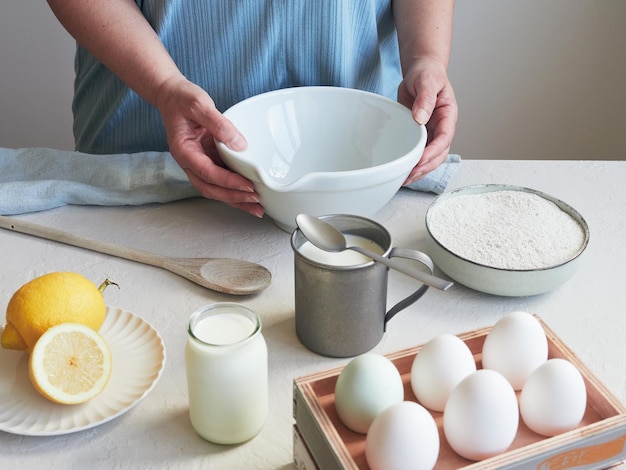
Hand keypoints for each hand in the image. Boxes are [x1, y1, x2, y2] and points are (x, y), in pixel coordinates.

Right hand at [155, 76, 263, 216]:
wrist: (172, 96)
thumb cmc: (182, 99)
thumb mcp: (199, 105)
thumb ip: (219, 124)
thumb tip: (240, 144)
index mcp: (184, 151)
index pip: (208, 173)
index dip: (228, 182)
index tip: (248, 186)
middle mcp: (190, 162)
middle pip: (211, 189)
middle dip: (234, 198)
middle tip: (256, 202)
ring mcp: (199, 163)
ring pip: (216, 189)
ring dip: (236, 200)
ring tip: (257, 208)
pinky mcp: (208, 160)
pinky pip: (221, 179)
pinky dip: (235, 188)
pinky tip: (250, 194)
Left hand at [397, 59, 457, 183]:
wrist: (420, 72)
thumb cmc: (427, 74)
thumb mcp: (427, 82)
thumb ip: (425, 99)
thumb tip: (421, 118)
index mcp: (448, 115)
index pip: (445, 137)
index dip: (434, 151)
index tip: (420, 159)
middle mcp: (442, 127)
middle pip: (439, 153)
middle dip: (426, 166)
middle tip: (410, 174)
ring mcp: (431, 133)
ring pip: (430, 158)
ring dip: (419, 170)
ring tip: (405, 178)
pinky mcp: (419, 135)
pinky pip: (419, 153)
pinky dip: (412, 164)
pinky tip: (402, 171)